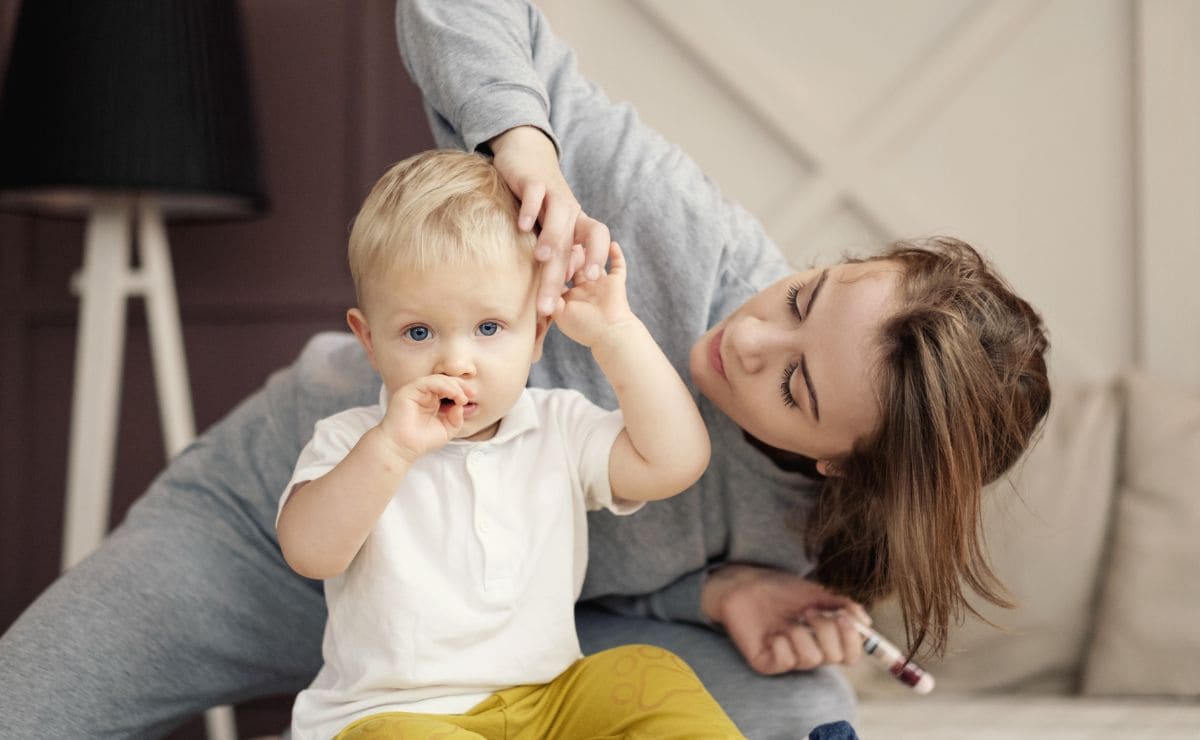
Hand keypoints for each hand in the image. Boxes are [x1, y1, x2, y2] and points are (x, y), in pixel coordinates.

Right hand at [379, 374, 472, 461]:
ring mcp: (416, 391)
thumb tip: (461, 404)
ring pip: (437, 379)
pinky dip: (442, 385)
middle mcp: (424, 394)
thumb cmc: (422, 441)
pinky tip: (452, 393)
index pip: (449, 388)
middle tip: (470, 394)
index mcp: (432, 401)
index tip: (471, 397)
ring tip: (462, 397)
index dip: (461, 389)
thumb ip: (456, 418)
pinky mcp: (408, 391)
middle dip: (460, 385)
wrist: (402, 448)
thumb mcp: (447, 430)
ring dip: (453, 386)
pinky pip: (428, 382)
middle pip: (445, 381)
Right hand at [488, 126, 611, 315]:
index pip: (597, 239)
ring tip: (542, 257)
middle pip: (569, 243)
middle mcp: (569, 209)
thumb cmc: (539, 200)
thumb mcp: (550, 226)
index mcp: (577, 222)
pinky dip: (530, 209)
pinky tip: (521, 225)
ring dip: (551, 237)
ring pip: (558, 217)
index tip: (591, 281)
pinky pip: (535, 194)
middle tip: (547, 303)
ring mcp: (552, 194)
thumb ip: (555, 253)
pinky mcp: (533, 181)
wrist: (527, 154)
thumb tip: (560, 286)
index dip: (597, 256)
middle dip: (558, 274)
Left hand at [554, 242, 636, 348]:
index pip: (559, 275)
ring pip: (594, 261)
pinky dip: (616, 254)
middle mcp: (585, 289)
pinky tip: (612, 243)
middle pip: (576, 265)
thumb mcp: (559, 312)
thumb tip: (535, 283)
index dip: (552, 264)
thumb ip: (548, 296)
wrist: (610, 335)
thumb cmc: (584, 327)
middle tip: (561, 239)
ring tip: (581, 237)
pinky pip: (619, 265)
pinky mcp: (616, 282)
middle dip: (569, 253)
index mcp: (571, 297)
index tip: (545, 251)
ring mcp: (601, 285)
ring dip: (588, 251)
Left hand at [702, 564, 870, 674]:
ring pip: (812, 660)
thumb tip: (866, 622)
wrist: (743, 584)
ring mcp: (788, 659)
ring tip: (787, 620)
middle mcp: (808, 651)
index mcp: (822, 638)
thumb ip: (842, 605)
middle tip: (808, 611)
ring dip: (802, 634)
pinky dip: (781, 643)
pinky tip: (771, 632)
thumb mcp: (815, 593)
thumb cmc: (778, 588)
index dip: (853, 641)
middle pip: (835, 658)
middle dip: (826, 631)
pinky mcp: (767, 663)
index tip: (843, 617)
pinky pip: (785, 662)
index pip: (850, 655)